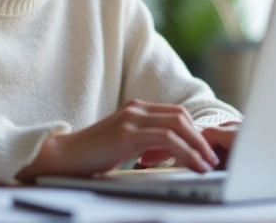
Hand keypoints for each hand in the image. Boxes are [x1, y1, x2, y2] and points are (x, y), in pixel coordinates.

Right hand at [16, 100, 219, 181]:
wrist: (62, 157)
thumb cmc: (92, 156)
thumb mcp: (125, 146)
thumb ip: (146, 144)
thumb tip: (172, 155)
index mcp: (136, 110)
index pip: (176, 114)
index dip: (196, 132)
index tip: (206, 151)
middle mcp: (136, 109)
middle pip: (181, 116)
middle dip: (202, 138)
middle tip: (213, 158)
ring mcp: (131, 120)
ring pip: (178, 126)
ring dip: (198, 147)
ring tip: (208, 165)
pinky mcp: (127, 135)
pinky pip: (166, 139)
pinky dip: (185, 152)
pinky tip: (193, 165)